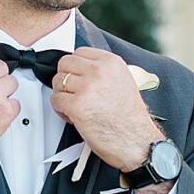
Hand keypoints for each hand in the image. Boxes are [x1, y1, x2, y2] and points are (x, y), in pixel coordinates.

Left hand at [50, 48, 163, 174]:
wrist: (138, 142)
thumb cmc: (131, 119)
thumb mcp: (124, 82)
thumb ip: (104, 71)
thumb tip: (83, 68)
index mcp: (112, 63)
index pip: (79, 52)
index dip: (76, 67)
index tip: (78, 78)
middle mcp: (99, 71)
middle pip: (65, 63)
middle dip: (66, 79)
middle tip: (73, 92)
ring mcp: (87, 88)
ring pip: (58, 82)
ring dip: (62, 95)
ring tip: (75, 106)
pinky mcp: (77, 106)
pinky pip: (56, 100)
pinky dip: (60, 110)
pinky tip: (73, 116)